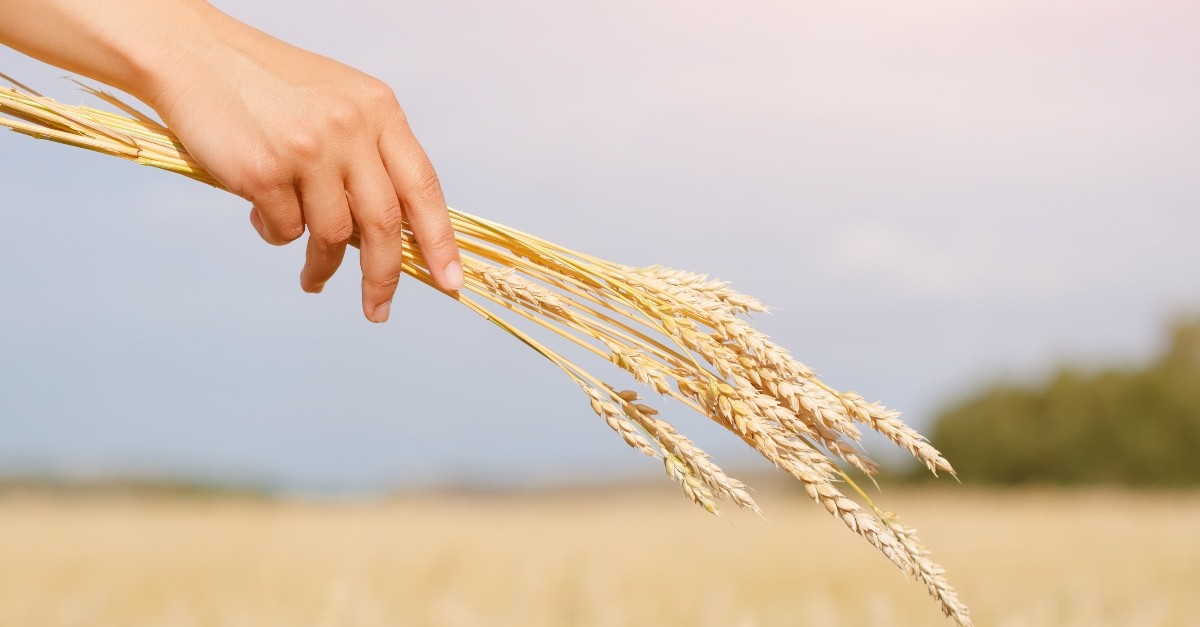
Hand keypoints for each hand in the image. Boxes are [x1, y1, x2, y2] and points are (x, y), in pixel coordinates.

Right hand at [145, 14, 462, 321]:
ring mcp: (308, 151)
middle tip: (377, 309)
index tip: (449, 280)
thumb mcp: (341, 101)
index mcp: (379, 110)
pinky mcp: (263, 172)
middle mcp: (350, 129)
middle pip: (384, 224)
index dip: (439, 240)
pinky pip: (284, 230)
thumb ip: (371, 155)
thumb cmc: (268, 85)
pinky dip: (275, 233)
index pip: (423, 187)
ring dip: (322, 265)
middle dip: (384, 277)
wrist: (195, 56)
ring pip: (333, 235)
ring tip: (312, 277)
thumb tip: (395, 232)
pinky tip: (262, 216)